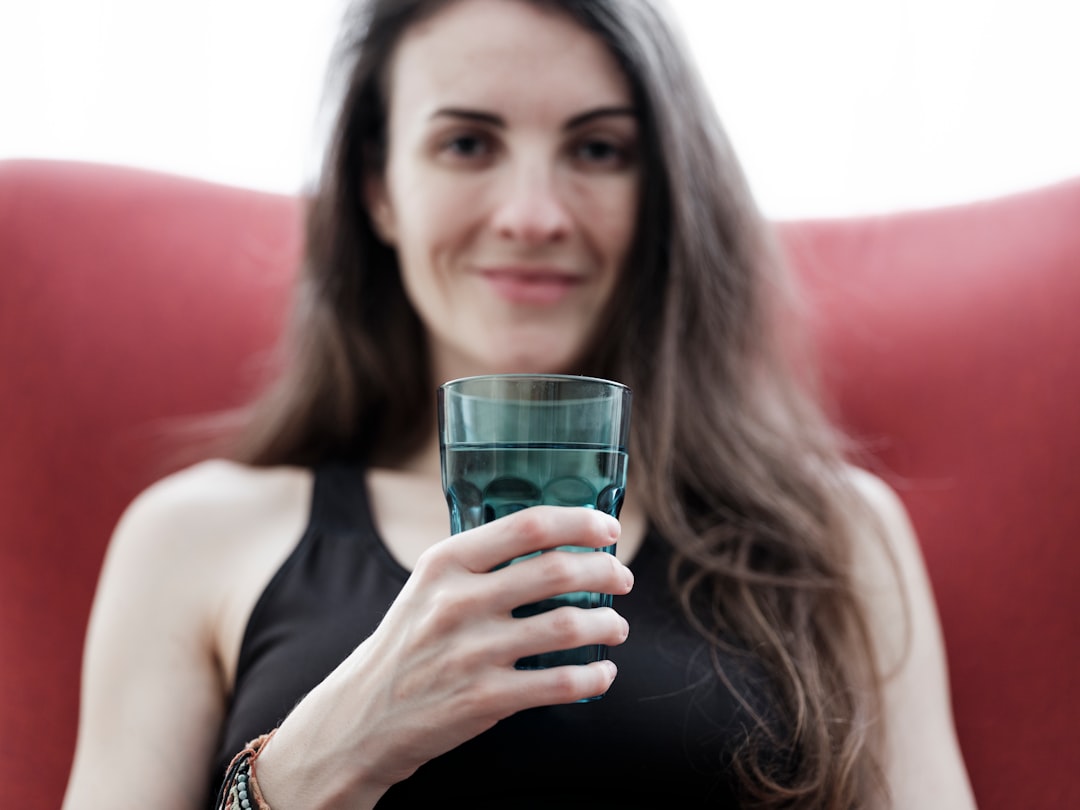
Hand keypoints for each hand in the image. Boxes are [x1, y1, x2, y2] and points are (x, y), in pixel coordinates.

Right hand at [255, 506, 633, 807]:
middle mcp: (458, 601)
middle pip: (557, 572)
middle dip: (605, 572)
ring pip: (567, 626)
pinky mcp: (484, 698)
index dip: (579, 523)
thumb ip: (480, 562)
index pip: (527, 526)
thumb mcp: (429, 586)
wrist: (363, 714)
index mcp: (446, 563)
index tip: (608, 530)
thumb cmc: (408, 643)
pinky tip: (603, 671)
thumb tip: (553, 543)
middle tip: (621, 578)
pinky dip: (593, 675)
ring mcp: (472, 651)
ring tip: (617, 626)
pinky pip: (559, 682)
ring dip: (607, 624)